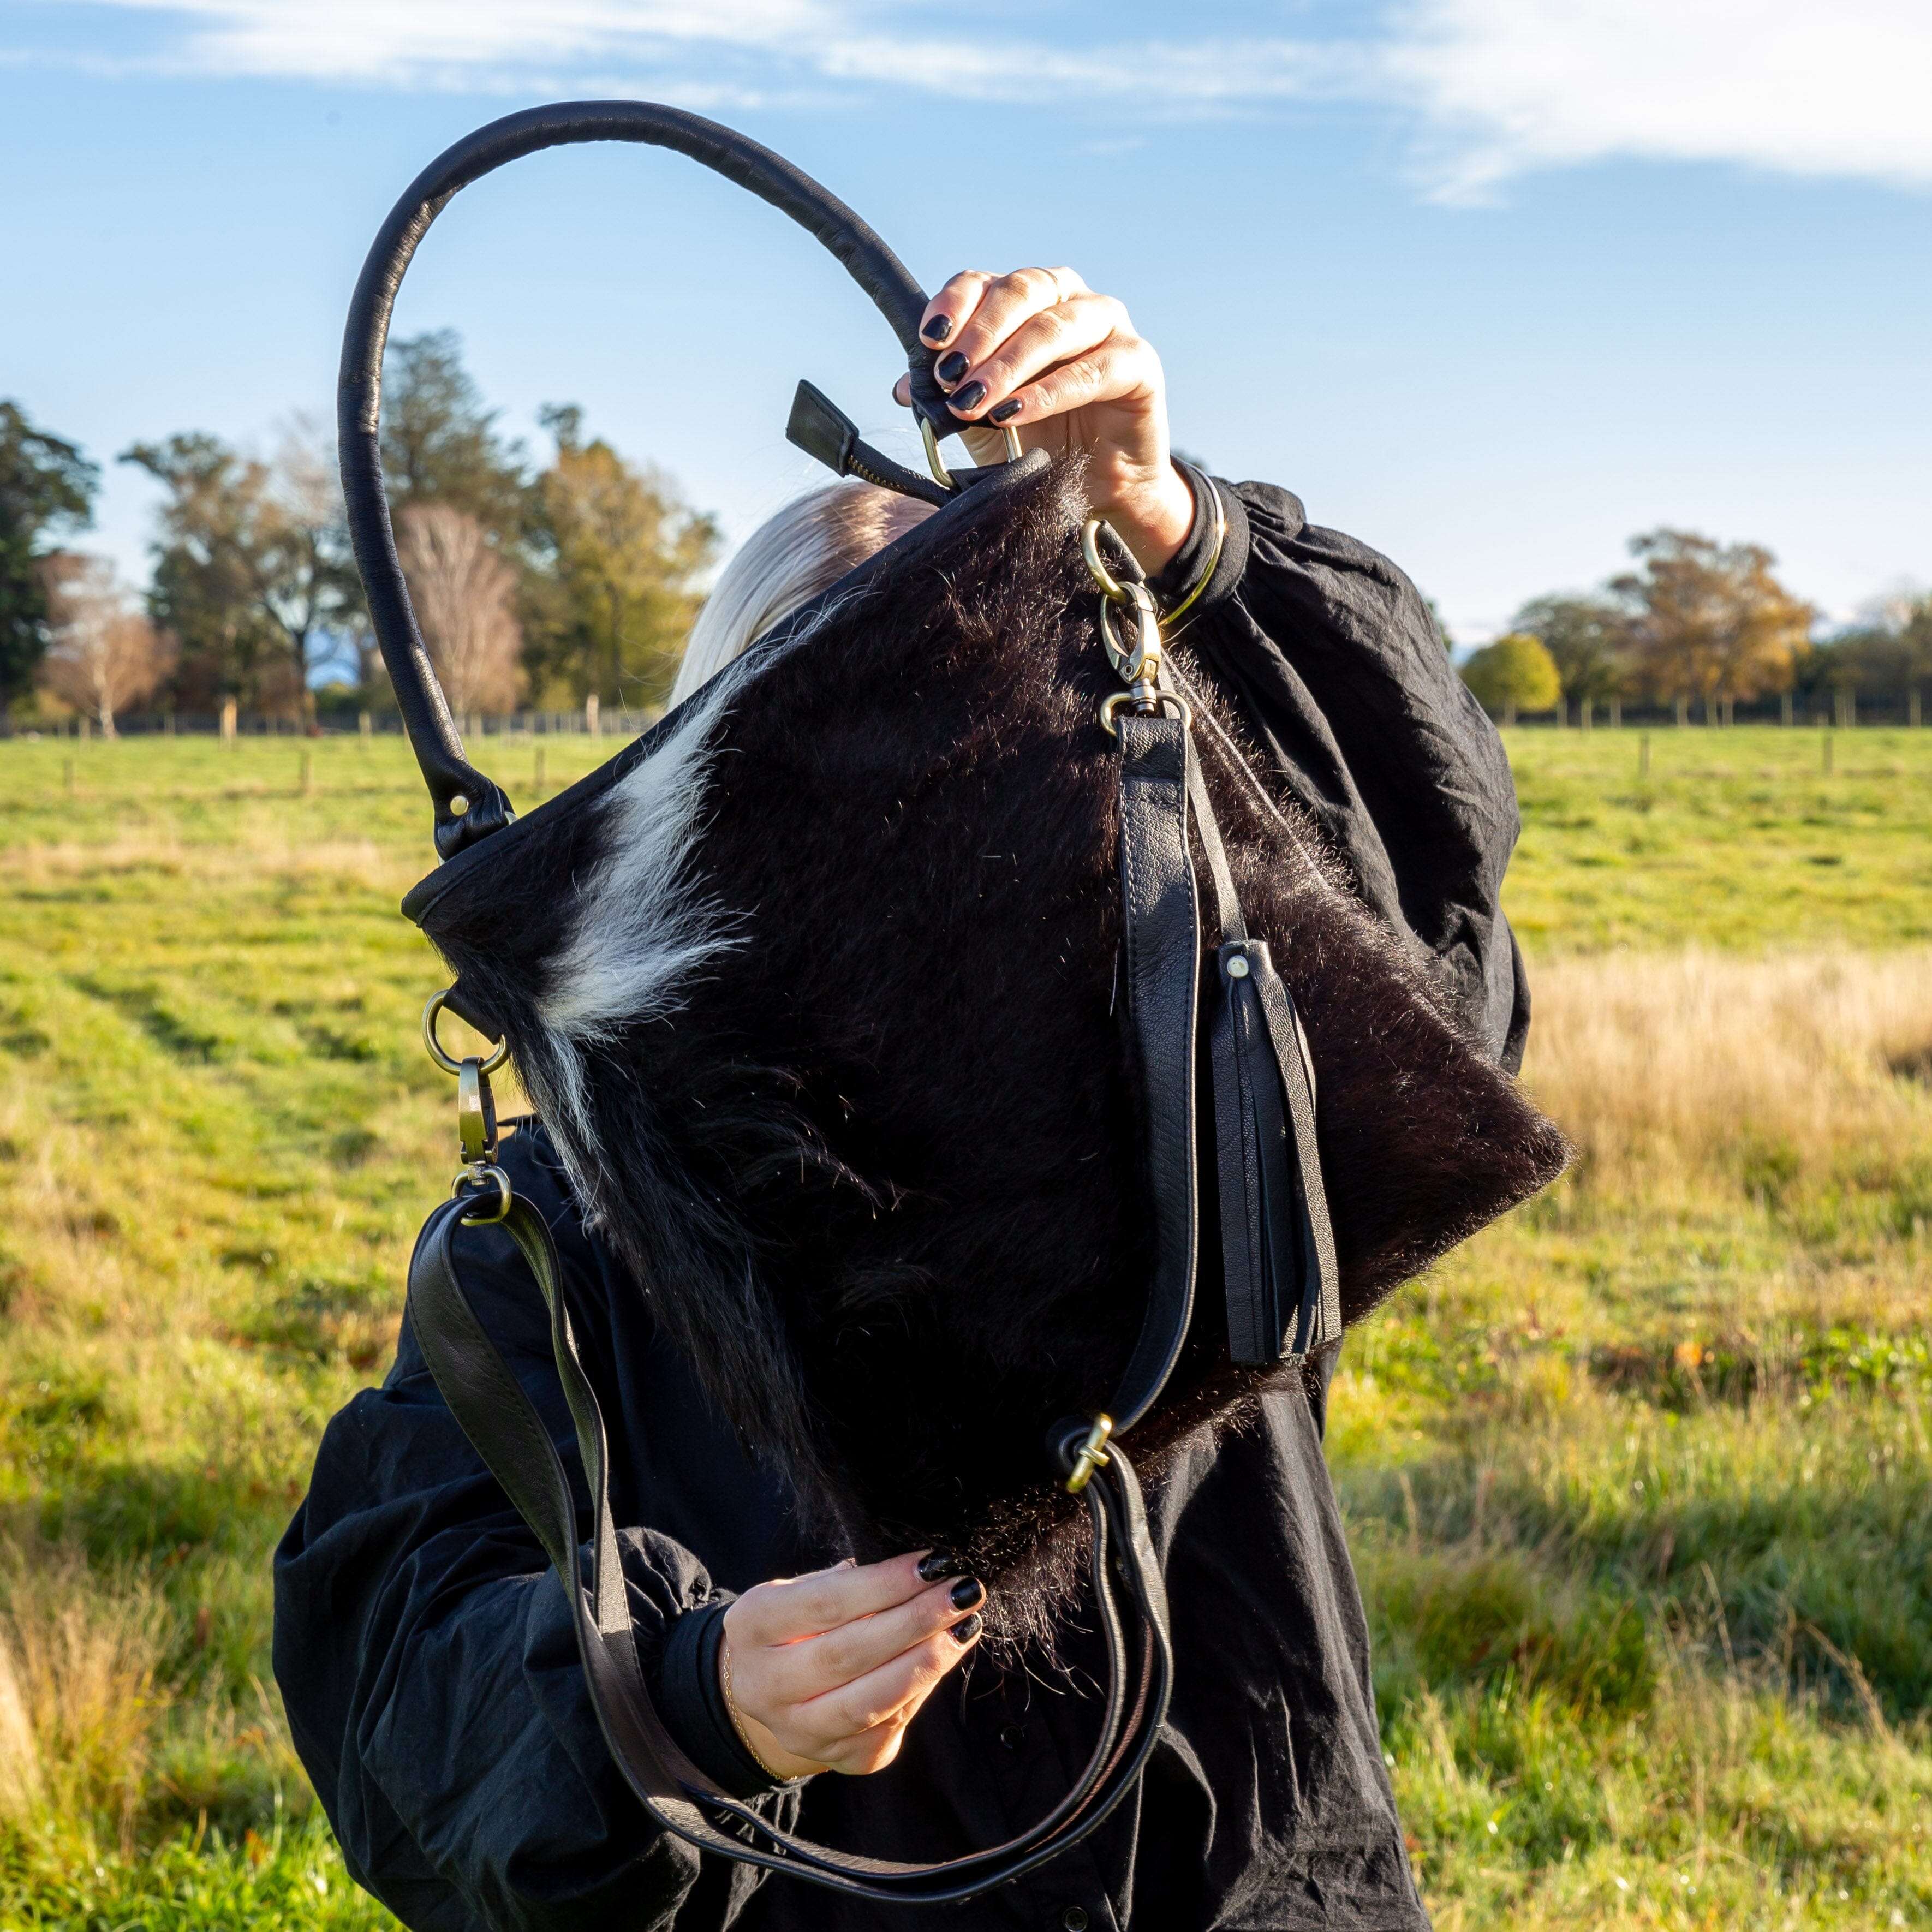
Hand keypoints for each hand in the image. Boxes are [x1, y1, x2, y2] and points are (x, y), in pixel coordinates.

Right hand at [720, 1550, 985, 1778]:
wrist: (777, 1689)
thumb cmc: (803, 1623)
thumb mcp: (808, 1591)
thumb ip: (854, 1582)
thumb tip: (924, 1571)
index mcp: (752, 1626)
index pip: (826, 1603)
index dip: (884, 1584)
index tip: (933, 1563)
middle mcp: (764, 1686)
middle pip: (848, 1654)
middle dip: (914, 1621)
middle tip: (961, 1593)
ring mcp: (798, 1732)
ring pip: (869, 1701)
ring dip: (926, 1662)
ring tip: (964, 1626)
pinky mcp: (837, 1760)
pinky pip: (889, 1726)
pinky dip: (922, 1689)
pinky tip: (945, 1658)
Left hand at [890, 267, 1194, 576]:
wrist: (1097, 490)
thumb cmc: (1039, 442)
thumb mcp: (982, 419)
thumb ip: (949, 395)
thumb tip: (903, 385)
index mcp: (1027, 301)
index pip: (985, 282)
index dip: (955, 305)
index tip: (930, 340)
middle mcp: (1069, 300)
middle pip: (1022, 291)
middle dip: (980, 334)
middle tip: (950, 376)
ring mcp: (1109, 326)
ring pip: (1055, 325)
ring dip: (1009, 363)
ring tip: (976, 400)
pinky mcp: (1140, 363)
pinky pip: (1093, 368)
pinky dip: (1050, 391)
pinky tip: (1016, 412)